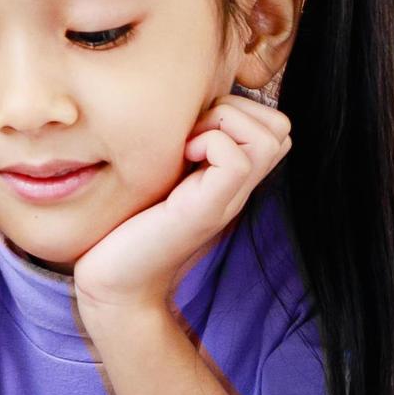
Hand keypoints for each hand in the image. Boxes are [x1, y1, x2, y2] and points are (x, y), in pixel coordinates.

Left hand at [71, 93, 292, 320]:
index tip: (194, 127)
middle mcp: (237, 190)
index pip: (273, 126)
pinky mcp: (205, 211)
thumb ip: (183, 150)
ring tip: (187, 146)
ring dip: (223, 123)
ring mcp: (227, 201)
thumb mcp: (162, 177)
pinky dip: (209, 143)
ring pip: (269, 136)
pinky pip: (235, 158)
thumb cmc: (127, 228)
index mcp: (230, 180)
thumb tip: (187, 108)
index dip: (238, 110)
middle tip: (192, 133)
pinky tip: (181, 161)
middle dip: (235, 110)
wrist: (114, 286)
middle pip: (279, 126)